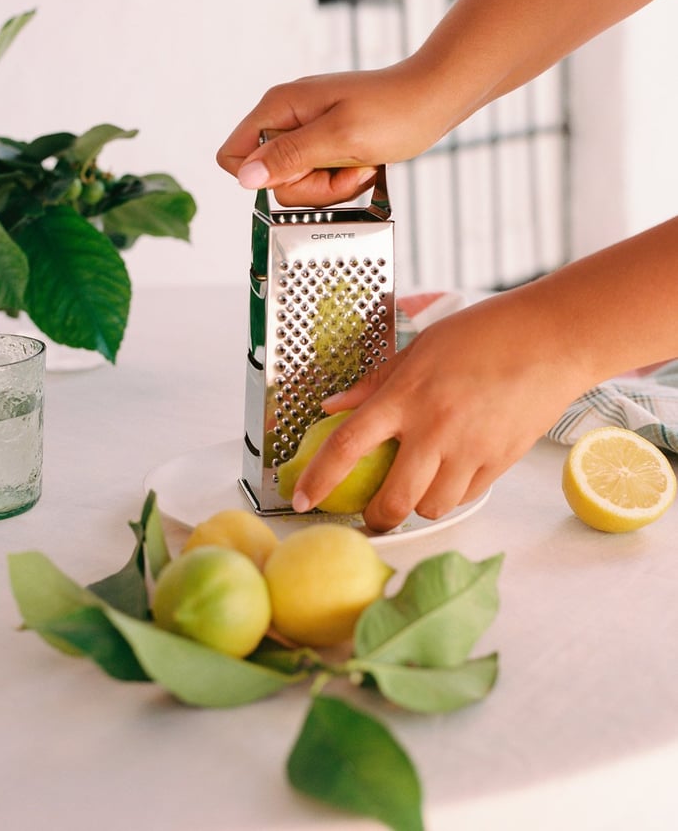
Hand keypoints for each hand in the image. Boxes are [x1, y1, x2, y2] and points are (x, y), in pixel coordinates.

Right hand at [216, 62, 447, 206]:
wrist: (433, 98)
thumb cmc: (394, 111)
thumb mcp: (339, 138)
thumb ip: (290, 156)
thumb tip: (245, 177)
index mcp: (280, 107)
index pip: (234, 155)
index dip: (261, 178)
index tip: (300, 171)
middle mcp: (287, 118)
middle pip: (271, 179)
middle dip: (310, 186)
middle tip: (343, 167)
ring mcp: (307, 132)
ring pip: (298, 184)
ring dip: (331, 187)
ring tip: (359, 164)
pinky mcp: (326, 145)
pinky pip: (320, 179)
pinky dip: (342, 182)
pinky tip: (363, 165)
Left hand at [288, 288, 584, 531]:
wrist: (551, 340)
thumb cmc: (484, 334)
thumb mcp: (420, 347)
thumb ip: (373, 383)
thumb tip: (331, 408)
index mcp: (406, 395)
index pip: (347, 446)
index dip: (318, 479)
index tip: (302, 500)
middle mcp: (434, 428)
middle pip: (392, 501)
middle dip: (375, 519)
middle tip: (371, 515)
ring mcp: (470, 450)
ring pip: (430, 508)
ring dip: (417, 506)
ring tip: (416, 487)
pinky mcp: (499, 463)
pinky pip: (465, 497)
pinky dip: (451, 494)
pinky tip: (450, 473)